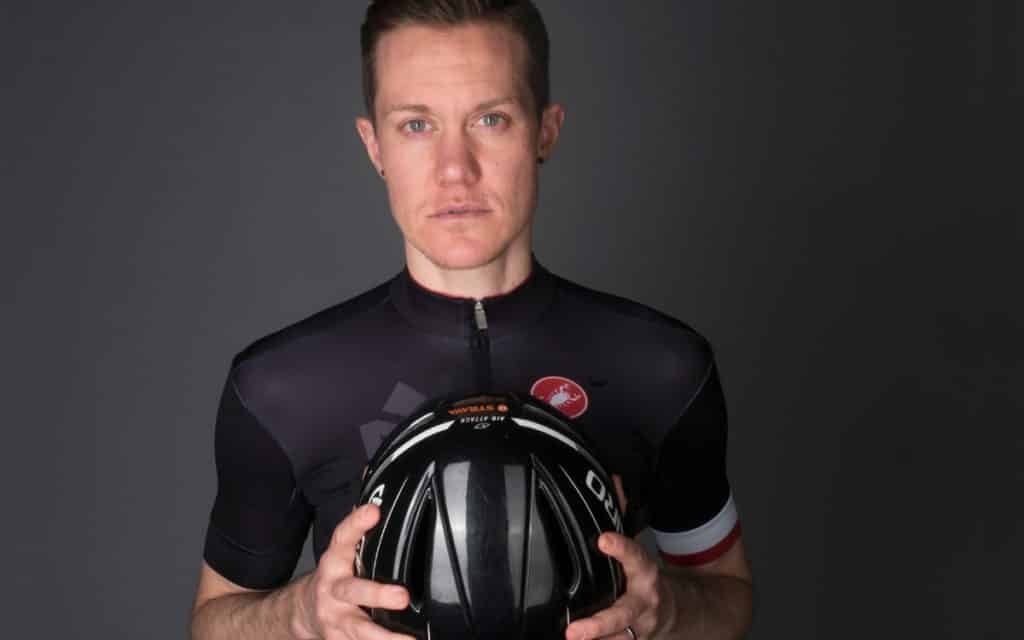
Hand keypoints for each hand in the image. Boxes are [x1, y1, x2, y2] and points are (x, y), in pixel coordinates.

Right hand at [295, 504, 412, 639]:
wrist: (302, 612)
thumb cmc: (334, 579)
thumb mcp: (342, 555)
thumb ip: (360, 535)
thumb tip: (381, 503)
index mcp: (335, 562)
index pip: (343, 537)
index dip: (356, 523)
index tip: (373, 511)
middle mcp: (333, 590)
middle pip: (352, 590)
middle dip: (376, 594)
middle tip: (401, 596)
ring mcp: (334, 618)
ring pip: (358, 629)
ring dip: (382, 637)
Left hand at [565, 476, 662, 639]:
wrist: (676, 611)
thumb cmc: (647, 579)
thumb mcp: (638, 550)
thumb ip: (622, 517)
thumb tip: (612, 482)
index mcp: (645, 574)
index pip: (635, 557)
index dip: (622, 548)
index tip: (604, 539)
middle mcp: (643, 604)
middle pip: (622, 614)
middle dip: (599, 623)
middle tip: (573, 630)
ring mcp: (637, 628)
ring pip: (617, 639)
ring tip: (572, 639)